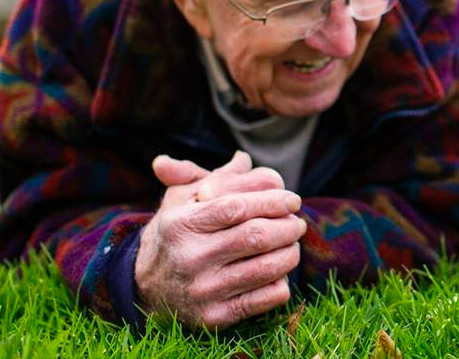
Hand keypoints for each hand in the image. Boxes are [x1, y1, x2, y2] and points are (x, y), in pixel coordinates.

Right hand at [135, 152, 307, 328]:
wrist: (143, 288)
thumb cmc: (174, 235)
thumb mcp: (182, 201)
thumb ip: (212, 176)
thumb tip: (243, 159)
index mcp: (181, 224)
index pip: (237, 207)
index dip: (271, 200)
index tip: (292, 200)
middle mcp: (189, 258)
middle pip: (256, 237)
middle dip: (287, 226)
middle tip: (297, 223)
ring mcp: (202, 290)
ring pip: (267, 268)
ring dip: (290, 253)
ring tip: (292, 244)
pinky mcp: (214, 317)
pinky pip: (265, 299)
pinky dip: (281, 283)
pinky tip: (279, 273)